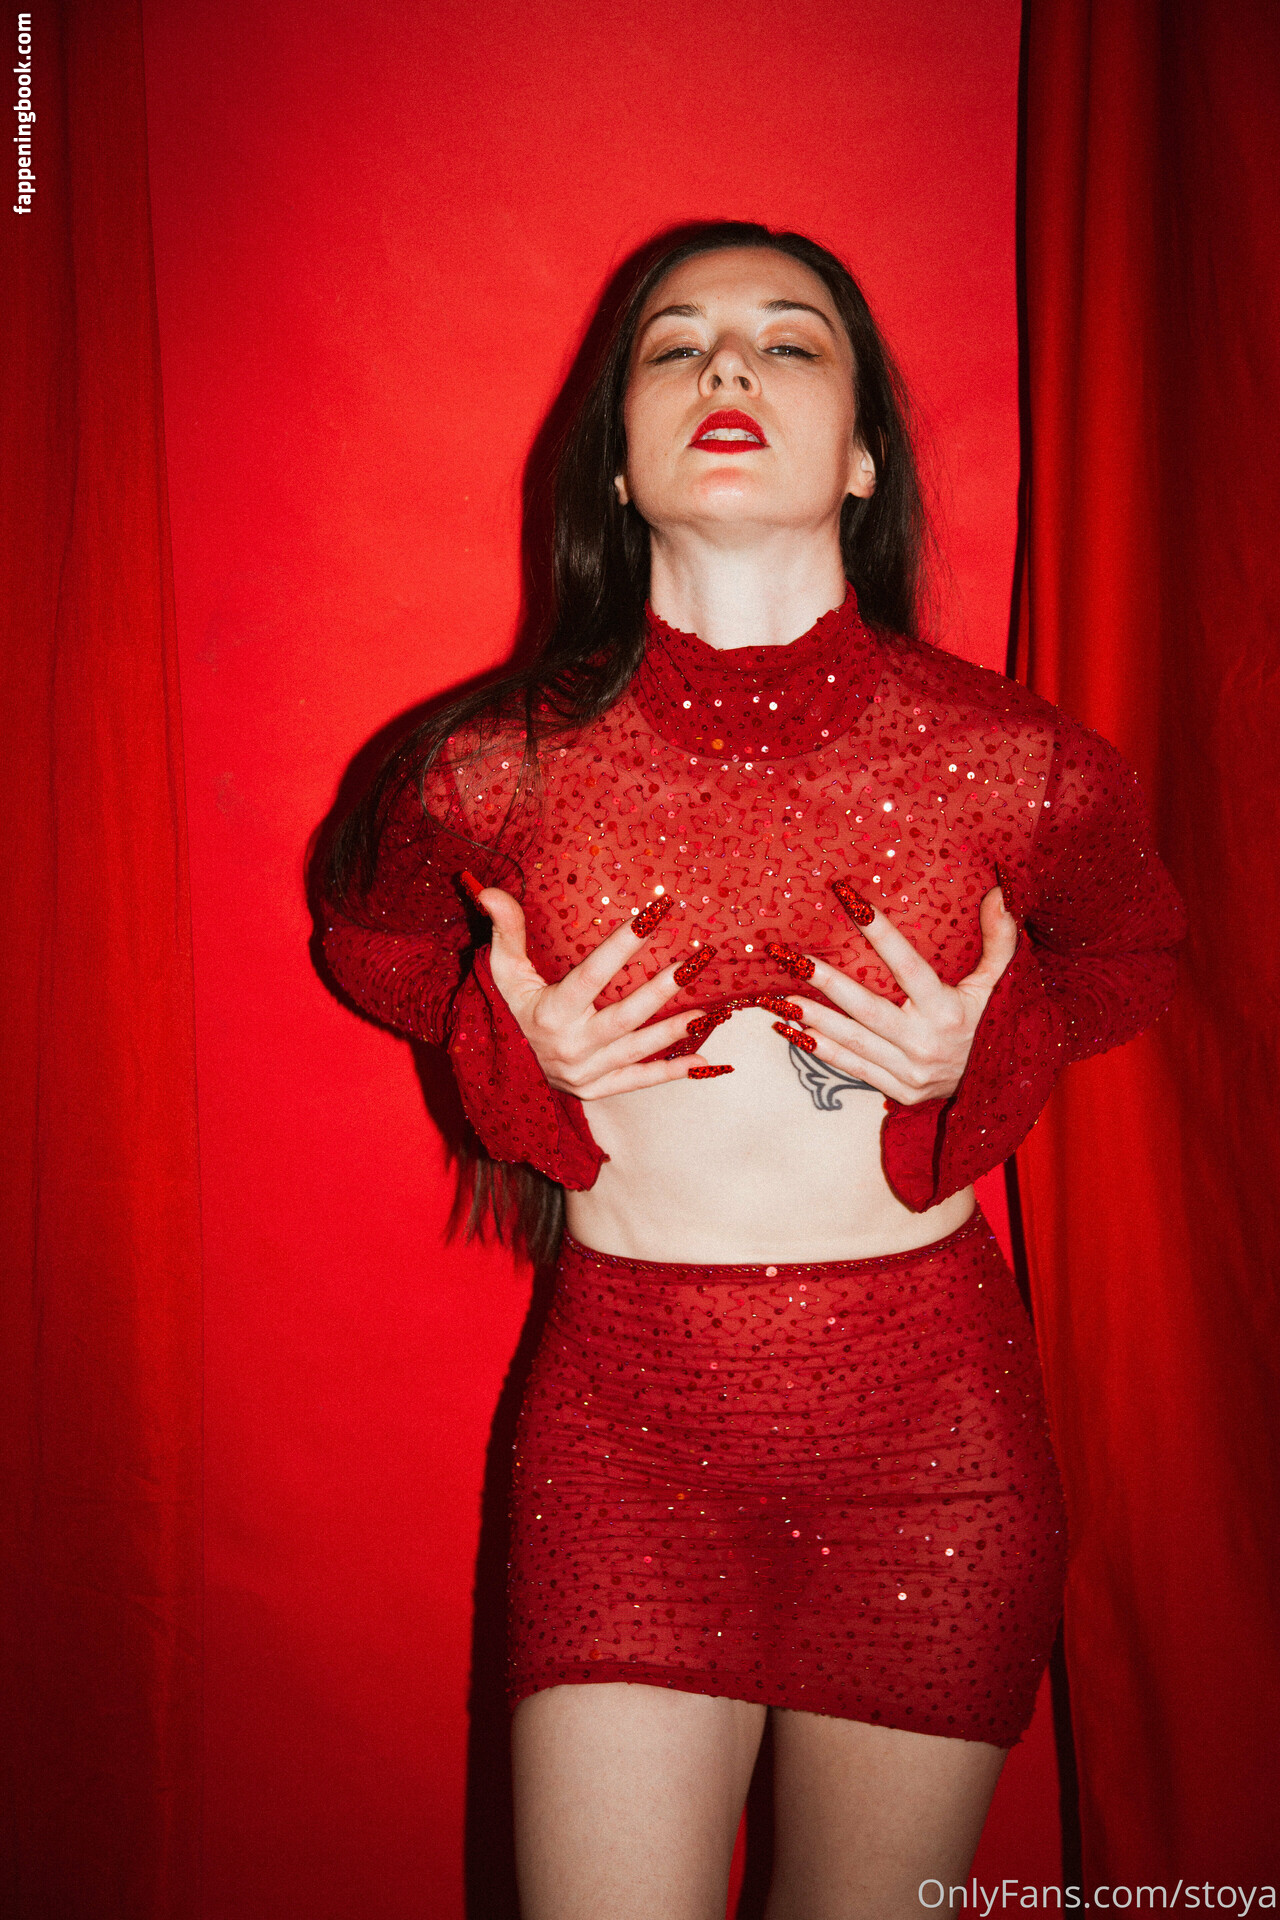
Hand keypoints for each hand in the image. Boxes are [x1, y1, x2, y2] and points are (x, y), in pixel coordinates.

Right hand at [470, 887, 722, 1097]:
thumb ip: (505, 931)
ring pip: (637, 1049)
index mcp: (550, 1013)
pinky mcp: (596, 1090)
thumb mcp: (503, 972)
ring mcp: (585, 1072)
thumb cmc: (508, 1010)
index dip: (623, 945)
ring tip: (709, 1011)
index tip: (654, 914)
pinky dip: (671, 1073)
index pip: (593, 975)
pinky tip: (703, 1062)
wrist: (498, 1070)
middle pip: (625, 1016)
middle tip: (696, 962)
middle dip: (662, 989)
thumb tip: (488, 891)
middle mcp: (570, 1046)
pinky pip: (638, 1082)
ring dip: (673, 1031)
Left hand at [783, 886, 1018, 1105]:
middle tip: (789, 957)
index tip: (848, 899)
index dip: (879, 932)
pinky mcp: (898, 1091)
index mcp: (949, 1010)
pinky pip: (852, 1067)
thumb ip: (999, 941)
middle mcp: (926, 1042)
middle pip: (866, 1008)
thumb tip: (1001, 892)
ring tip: (777, 997)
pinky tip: (790, 1031)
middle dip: (825, 981)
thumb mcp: (998, 986)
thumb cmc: (989, 1025)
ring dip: (811, 1018)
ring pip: (852, 1039)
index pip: (907, 966)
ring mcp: (910, 1071)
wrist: (995, 1091)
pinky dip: (821, 1050)